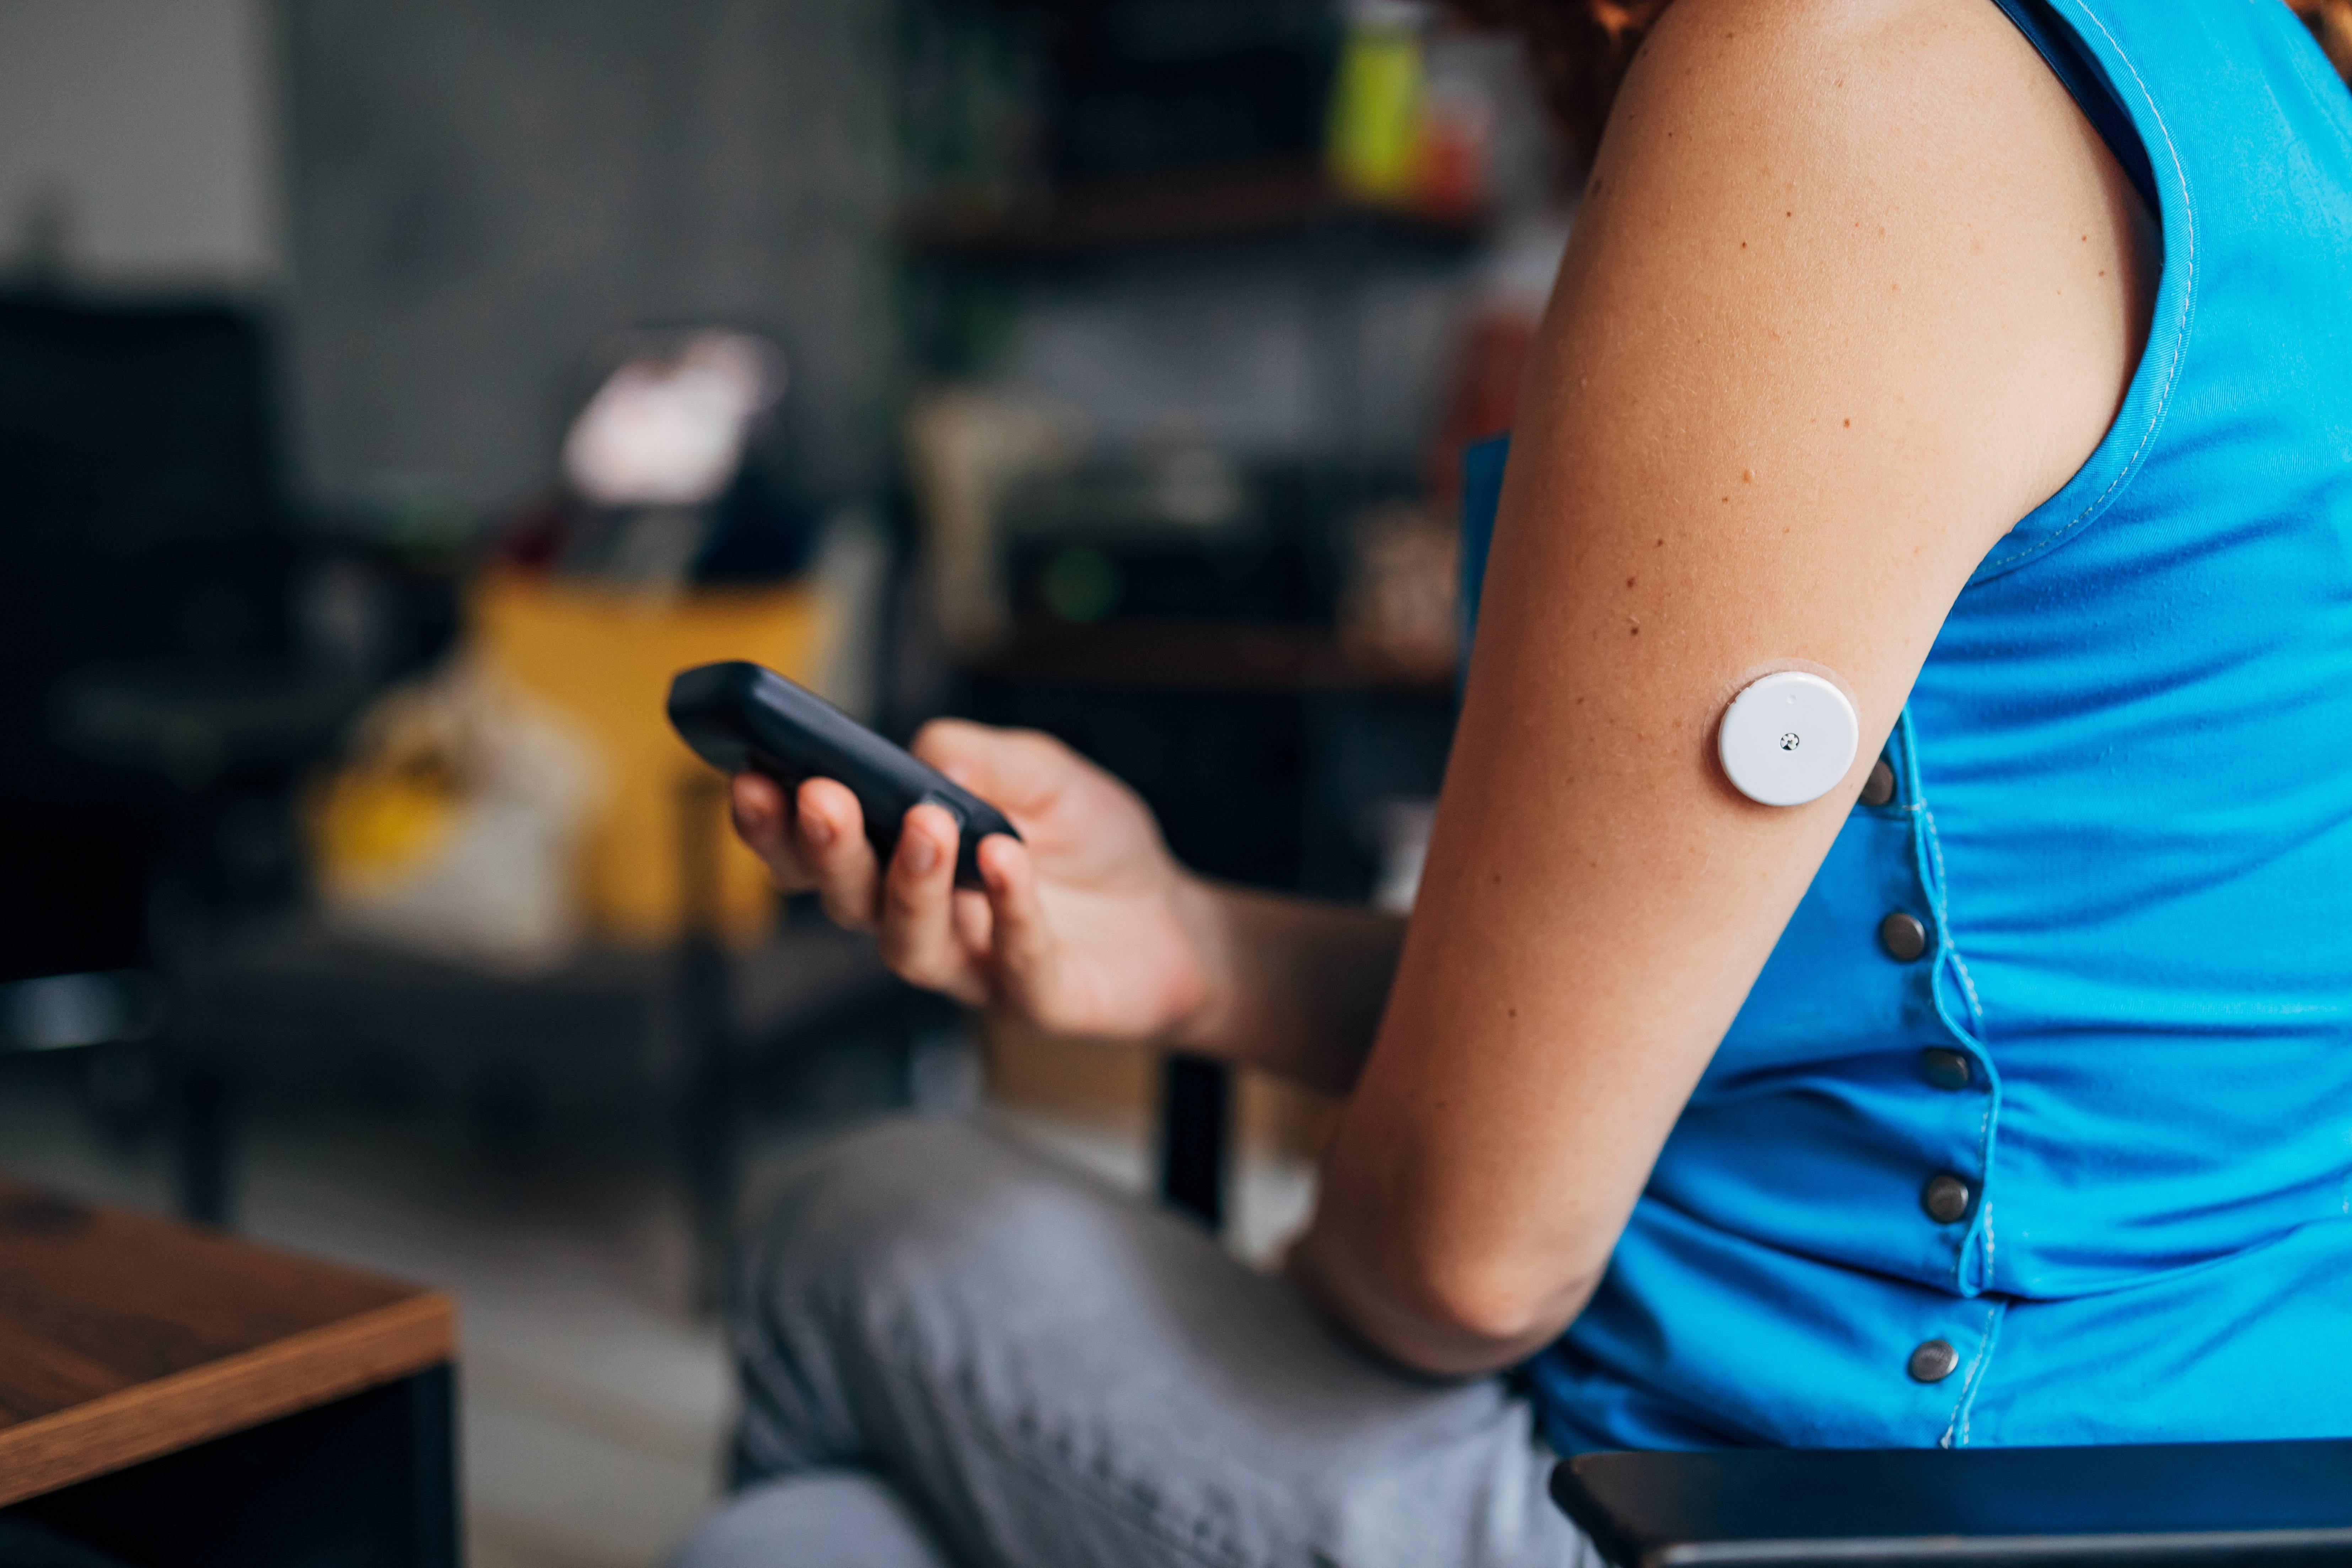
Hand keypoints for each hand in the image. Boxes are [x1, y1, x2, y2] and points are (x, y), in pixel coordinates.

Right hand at [728, 721, 1219, 1039]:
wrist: (1179, 918)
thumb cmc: (1092, 845)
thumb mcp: (1041, 771)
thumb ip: (978, 756)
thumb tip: (925, 756)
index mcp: (900, 862)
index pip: (814, 852)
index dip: (774, 824)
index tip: (749, 775)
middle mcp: (922, 922)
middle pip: (846, 901)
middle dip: (826, 850)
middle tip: (822, 798)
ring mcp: (974, 969)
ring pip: (909, 945)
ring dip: (908, 883)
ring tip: (925, 824)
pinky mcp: (1036, 1001)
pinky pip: (1013, 963)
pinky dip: (1009, 910)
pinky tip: (1007, 862)